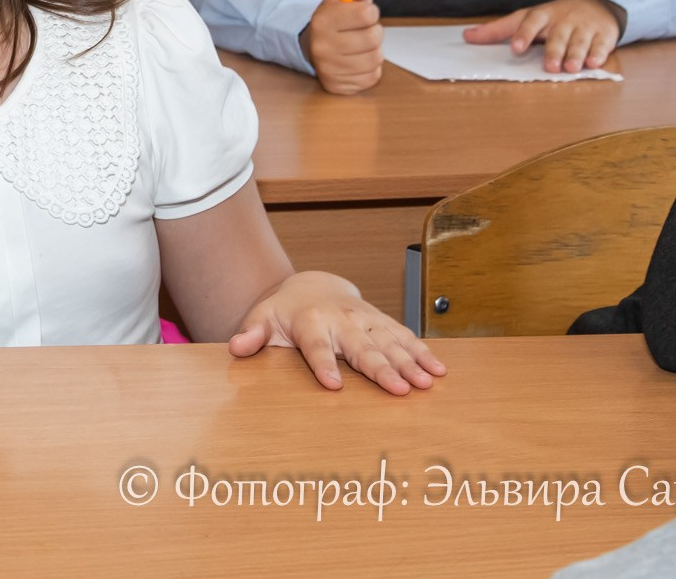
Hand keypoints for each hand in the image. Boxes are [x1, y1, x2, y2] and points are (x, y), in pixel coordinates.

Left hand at [227, 270, 445, 394]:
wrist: (312, 285)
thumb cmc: (285, 311)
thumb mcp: (262, 318)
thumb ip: (251, 334)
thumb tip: (235, 347)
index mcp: (311, 322)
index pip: (317, 347)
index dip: (324, 365)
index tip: (334, 386)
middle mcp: (342, 320)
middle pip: (362, 348)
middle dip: (382, 369)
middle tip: (401, 390)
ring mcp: (365, 320)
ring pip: (390, 342)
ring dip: (410, 363)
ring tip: (427, 383)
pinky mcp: (381, 322)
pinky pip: (404, 337)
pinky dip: (423, 352)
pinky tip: (439, 370)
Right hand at [302, 0, 383, 94]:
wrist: (313, 46)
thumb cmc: (334, 20)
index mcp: (323, 20)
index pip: (367, 13)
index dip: (370, 12)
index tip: (362, 14)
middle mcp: (322, 46)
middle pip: (374, 37)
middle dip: (373, 32)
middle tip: (360, 31)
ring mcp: (329, 68)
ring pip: (376, 58)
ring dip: (373, 51)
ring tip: (359, 46)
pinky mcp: (337, 86)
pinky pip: (372, 77)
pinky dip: (370, 69)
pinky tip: (357, 61)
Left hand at [462, 0, 625, 72]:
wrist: (596, 6)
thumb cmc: (554, 17)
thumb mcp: (527, 18)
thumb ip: (499, 30)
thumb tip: (466, 37)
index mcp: (543, 15)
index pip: (530, 22)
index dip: (523, 34)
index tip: (516, 48)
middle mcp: (564, 20)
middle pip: (558, 35)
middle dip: (554, 50)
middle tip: (550, 66)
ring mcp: (585, 26)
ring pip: (580, 41)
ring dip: (576, 55)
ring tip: (571, 68)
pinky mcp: (605, 34)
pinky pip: (602, 44)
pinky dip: (598, 54)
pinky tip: (593, 63)